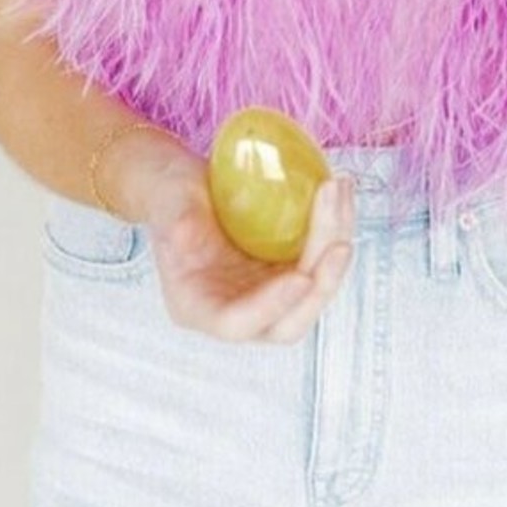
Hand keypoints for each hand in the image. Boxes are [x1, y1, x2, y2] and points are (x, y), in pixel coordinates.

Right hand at [144, 154, 354, 343]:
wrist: (184, 182)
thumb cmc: (169, 193)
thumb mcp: (167, 201)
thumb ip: (176, 219)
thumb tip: (187, 230)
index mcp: (198, 305)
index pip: (237, 323)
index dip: (271, 307)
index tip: (301, 277)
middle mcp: (237, 306)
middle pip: (289, 321)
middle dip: (321, 284)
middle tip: (339, 243)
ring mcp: (266, 289)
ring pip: (313, 288)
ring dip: (334, 244)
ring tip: (339, 192)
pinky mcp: (286, 265)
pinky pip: (320, 258)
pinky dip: (335, 228)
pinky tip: (340, 192)